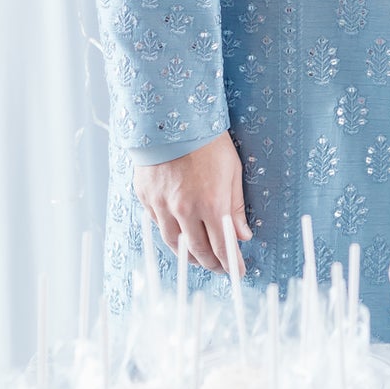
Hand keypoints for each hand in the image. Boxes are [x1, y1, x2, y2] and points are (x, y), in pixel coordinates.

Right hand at [132, 133, 250, 273]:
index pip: (222, 247)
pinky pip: (157, 225)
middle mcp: (184, 210)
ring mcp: (162, 206)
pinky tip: (178, 236)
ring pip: (175, 244)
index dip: (232, 263)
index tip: (238, 271)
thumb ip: (236, 206)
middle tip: (221, 268)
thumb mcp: (232, 170)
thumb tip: (243, 235)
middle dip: (212, 264)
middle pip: (198, 251)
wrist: (172, 117)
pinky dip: (170, 235)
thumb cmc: (209, 141)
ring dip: (189, 256)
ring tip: (200, 258)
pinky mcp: (146, 198)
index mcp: (211, 204)